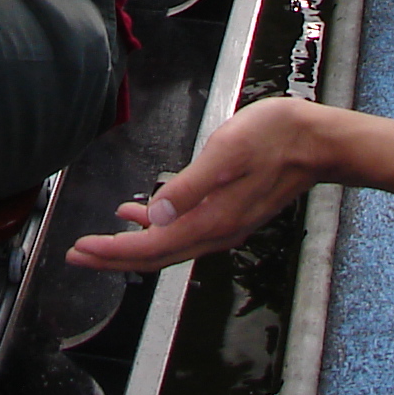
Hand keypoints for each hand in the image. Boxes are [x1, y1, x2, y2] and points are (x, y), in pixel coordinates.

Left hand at [68, 97, 333, 270]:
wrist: (316, 142)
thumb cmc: (274, 138)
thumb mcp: (226, 152)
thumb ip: (188, 187)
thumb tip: (155, 216)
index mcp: (212, 220)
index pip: (152, 247)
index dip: (113, 251)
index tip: (80, 250)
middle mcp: (217, 232)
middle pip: (156, 255)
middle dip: (114, 256)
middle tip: (77, 255)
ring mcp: (225, 225)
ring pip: (168, 246)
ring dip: (132, 245)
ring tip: (99, 241)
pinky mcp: (229, 213)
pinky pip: (184, 231)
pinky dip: (157, 228)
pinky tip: (141, 212)